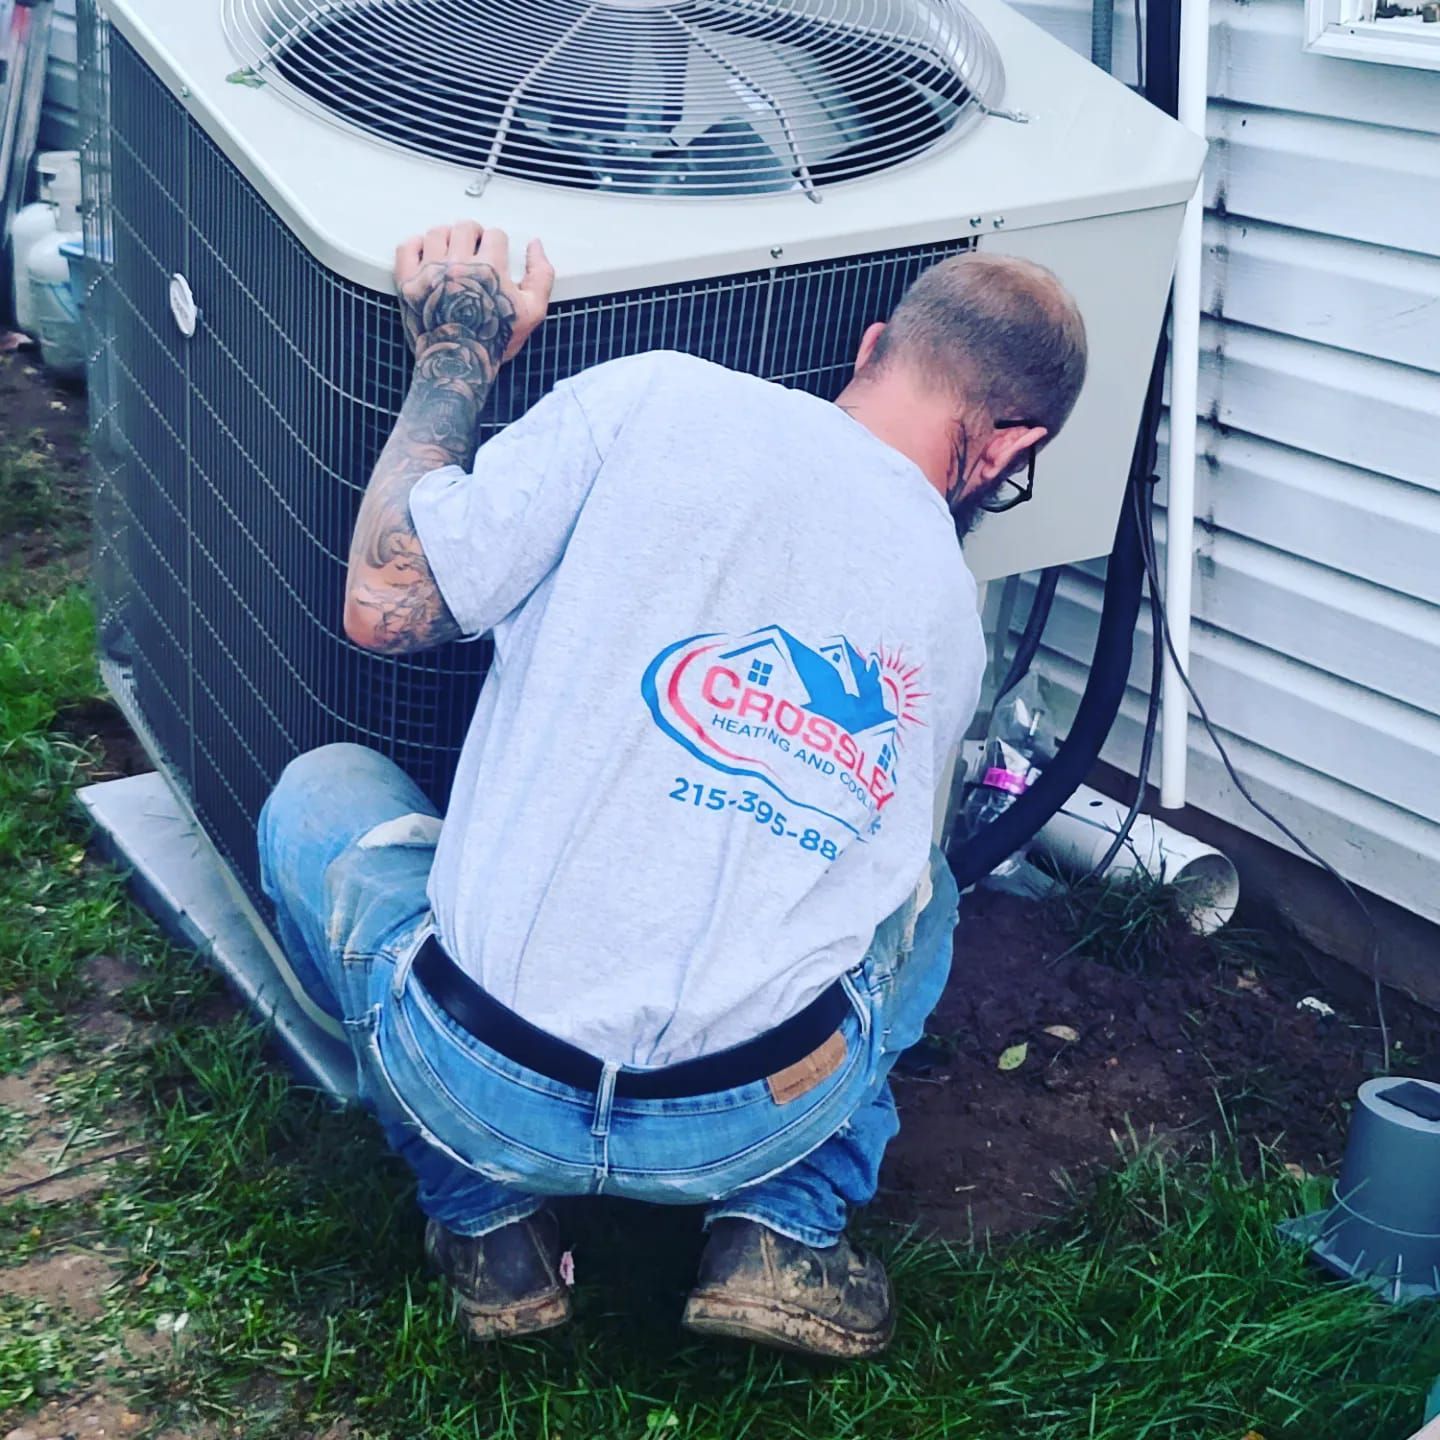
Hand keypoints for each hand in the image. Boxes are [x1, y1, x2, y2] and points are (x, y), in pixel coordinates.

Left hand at [394, 222, 553, 368]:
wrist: (460, 364)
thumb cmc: (493, 341)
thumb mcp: (533, 311)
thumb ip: (541, 275)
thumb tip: (535, 246)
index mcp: (489, 268)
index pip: (494, 235)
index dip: (497, 242)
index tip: (495, 253)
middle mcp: (458, 264)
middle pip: (465, 228)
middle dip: (474, 234)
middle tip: (474, 247)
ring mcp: (430, 271)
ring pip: (436, 232)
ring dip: (446, 236)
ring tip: (451, 250)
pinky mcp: (409, 282)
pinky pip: (407, 247)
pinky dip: (415, 244)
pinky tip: (425, 254)